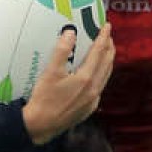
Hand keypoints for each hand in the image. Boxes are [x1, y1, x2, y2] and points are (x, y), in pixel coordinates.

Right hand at [22, 23, 113, 144]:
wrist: (42, 125)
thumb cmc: (44, 98)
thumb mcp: (50, 72)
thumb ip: (62, 51)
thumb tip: (71, 32)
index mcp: (86, 78)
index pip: (99, 52)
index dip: (103, 37)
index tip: (107, 26)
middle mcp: (94, 89)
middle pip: (107, 64)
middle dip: (109, 48)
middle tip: (108, 36)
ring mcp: (93, 100)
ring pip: (106, 76)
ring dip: (107, 61)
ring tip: (106, 51)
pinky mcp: (89, 108)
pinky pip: (100, 87)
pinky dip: (102, 75)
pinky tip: (96, 74)